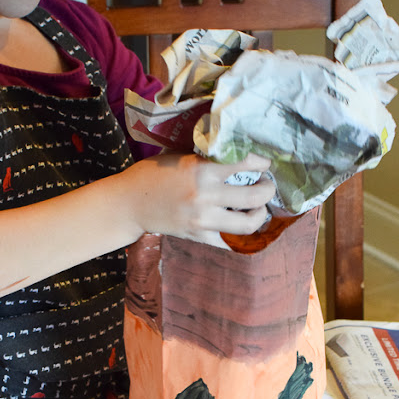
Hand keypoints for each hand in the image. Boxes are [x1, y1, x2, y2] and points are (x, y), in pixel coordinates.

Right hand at [123, 153, 274, 246]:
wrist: (130, 204)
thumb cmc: (154, 174)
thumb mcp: (182, 158)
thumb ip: (210, 160)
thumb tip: (241, 157)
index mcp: (202, 172)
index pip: (246, 164)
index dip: (262, 163)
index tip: (264, 164)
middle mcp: (206, 198)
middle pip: (255, 197)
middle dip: (268, 189)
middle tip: (267, 185)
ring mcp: (203, 221)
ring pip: (248, 224)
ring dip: (259, 214)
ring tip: (258, 207)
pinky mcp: (199, 238)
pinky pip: (229, 242)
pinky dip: (238, 234)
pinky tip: (239, 223)